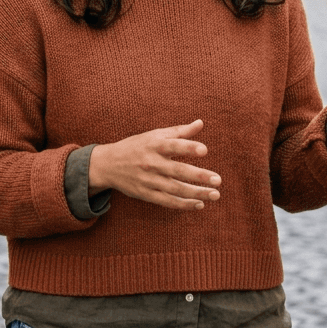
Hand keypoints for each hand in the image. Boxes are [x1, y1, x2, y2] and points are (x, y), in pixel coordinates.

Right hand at [87, 119, 222, 210]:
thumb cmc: (136, 146)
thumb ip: (179, 131)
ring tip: (215, 194)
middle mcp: (151, 163)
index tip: (204, 150)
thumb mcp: (154, 135)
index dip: (188, 147)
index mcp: (154, 145)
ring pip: (175, 189)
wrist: (108, 164)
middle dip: (199, 176)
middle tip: (218, 180)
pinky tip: (199, 204)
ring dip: (196, 193)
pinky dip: (183, 204)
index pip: (173, 145)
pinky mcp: (145, 194)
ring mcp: (148, 180)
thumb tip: (200, 123)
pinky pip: (167, 201)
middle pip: (177, 171)